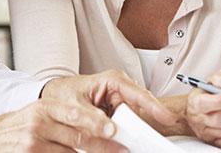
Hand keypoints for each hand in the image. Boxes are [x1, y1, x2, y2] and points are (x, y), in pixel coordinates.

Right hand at [0, 98, 125, 151]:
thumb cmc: (18, 125)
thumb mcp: (39, 112)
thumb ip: (64, 118)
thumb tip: (100, 127)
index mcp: (46, 107)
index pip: (75, 113)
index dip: (96, 123)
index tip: (114, 131)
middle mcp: (40, 123)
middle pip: (77, 138)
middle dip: (103, 147)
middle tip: (122, 150)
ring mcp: (34, 144)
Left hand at [41, 69, 176, 127]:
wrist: (53, 97)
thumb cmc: (63, 94)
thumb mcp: (74, 106)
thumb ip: (90, 117)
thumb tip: (109, 129)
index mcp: (113, 81)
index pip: (138, 93)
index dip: (154, 106)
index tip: (167, 118)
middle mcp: (119, 90)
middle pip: (139, 109)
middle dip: (143, 124)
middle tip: (145, 139)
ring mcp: (118, 102)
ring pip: (133, 120)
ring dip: (132, 131)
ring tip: (129, 139)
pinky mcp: (115, 114)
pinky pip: (125, 125)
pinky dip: (124, 134)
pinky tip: (120, 139)